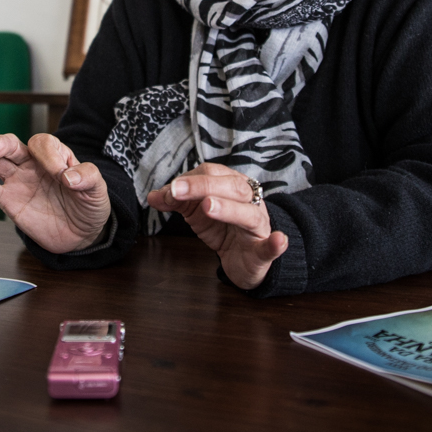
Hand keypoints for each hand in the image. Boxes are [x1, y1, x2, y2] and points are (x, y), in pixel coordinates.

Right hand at [0, 134, 110, 254]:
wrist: (81, 234)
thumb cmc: (89, 206)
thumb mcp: (97, 191)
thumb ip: (87, 178)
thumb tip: (68, 177)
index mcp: (56, 156)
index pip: (44, 145)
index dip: (48, 154)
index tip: (59, 173)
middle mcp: (33, 164)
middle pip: (14, 146)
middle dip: (3, 143)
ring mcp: (19, 181)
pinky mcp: (9, 200)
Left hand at [146, 164, 287, 289]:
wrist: (244, 259)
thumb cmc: (223, 228)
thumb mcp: (197, 212)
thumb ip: (178, 202)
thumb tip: (153, 196)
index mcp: (232, 186)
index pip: (213, 173)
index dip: (189, 180)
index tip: (169, 191)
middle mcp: (250, 201)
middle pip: (231, 187)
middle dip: (203, 186)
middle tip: (177, 192)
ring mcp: (259, 225)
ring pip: (248, 214)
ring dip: (228, 209)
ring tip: (208, 206)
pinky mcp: (264, 250)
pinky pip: (272, 245)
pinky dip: (276, 243)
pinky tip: (278, 240)